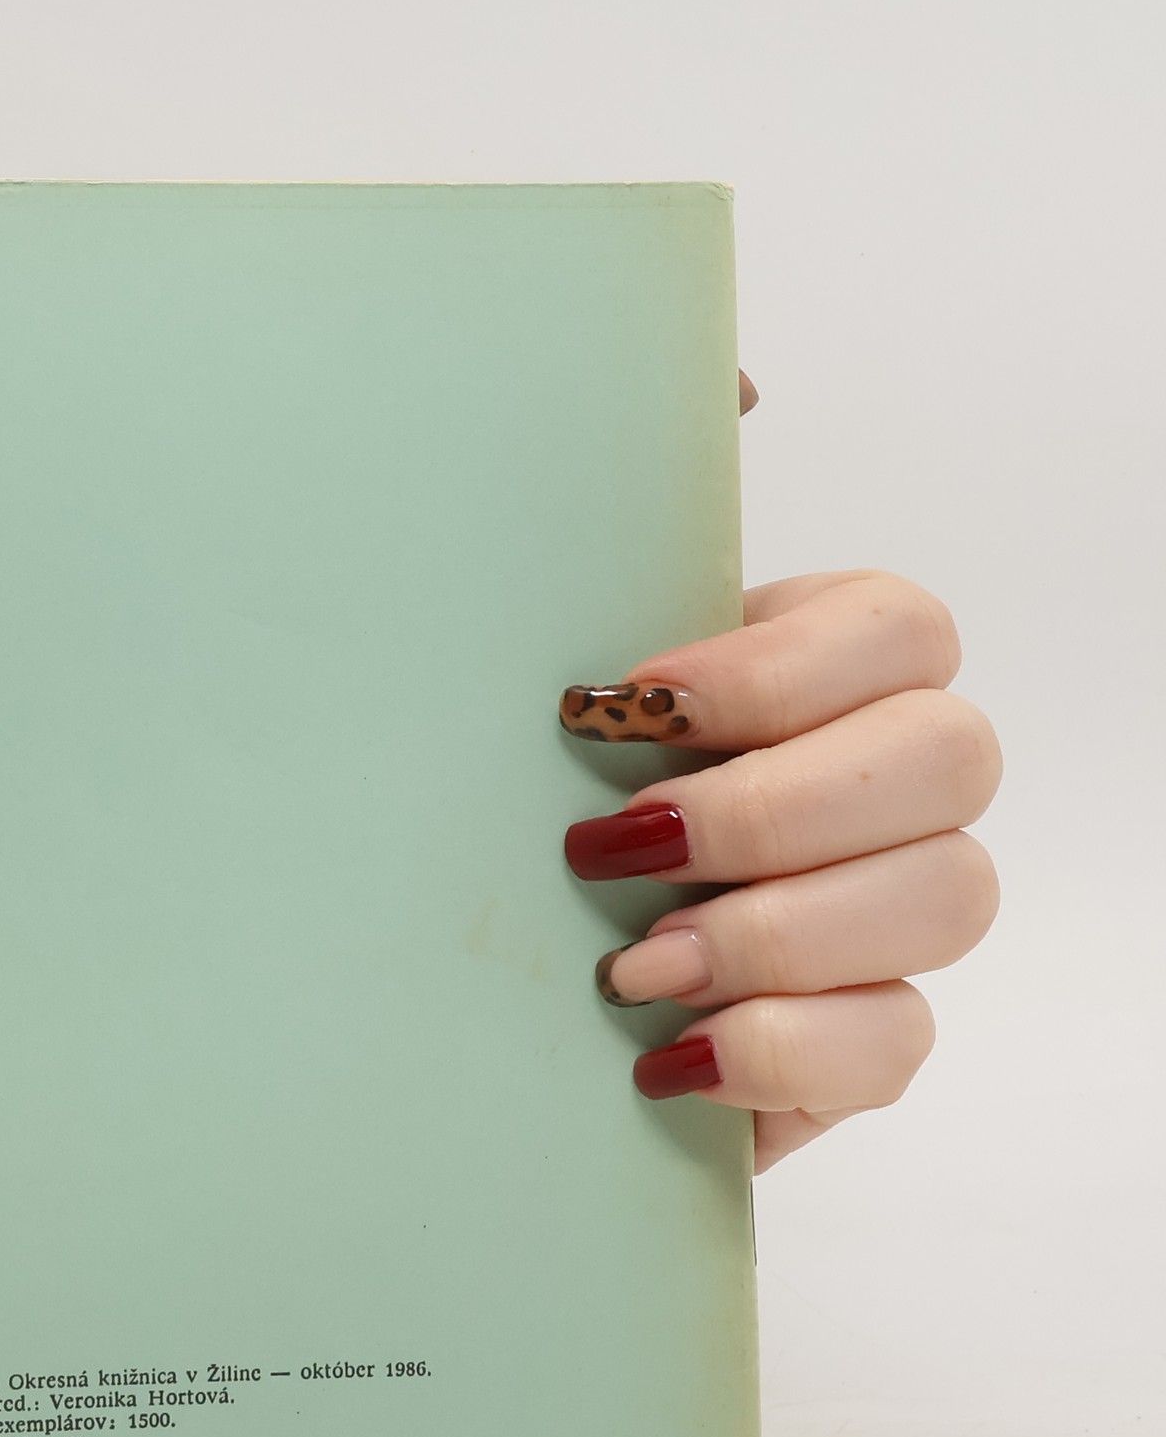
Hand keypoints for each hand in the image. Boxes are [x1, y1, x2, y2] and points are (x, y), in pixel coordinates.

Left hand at [559, 391, 1000, 1170]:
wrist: (481, 975)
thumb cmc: (512, 805)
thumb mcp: (534, 674)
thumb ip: (621, 533)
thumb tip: (736, 380)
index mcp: (815, 676)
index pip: (900, 627)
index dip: (779, 666)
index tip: (624, 706)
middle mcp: (883, 787)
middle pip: (953, 756)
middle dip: (775, 808)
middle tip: (615, 845)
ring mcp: (887, 919)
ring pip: (950, 897)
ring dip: (777, 932)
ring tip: (628, 966)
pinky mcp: (858, 1042)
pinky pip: (900, 1045)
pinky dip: (785, 1050)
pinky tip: (671, 1055)